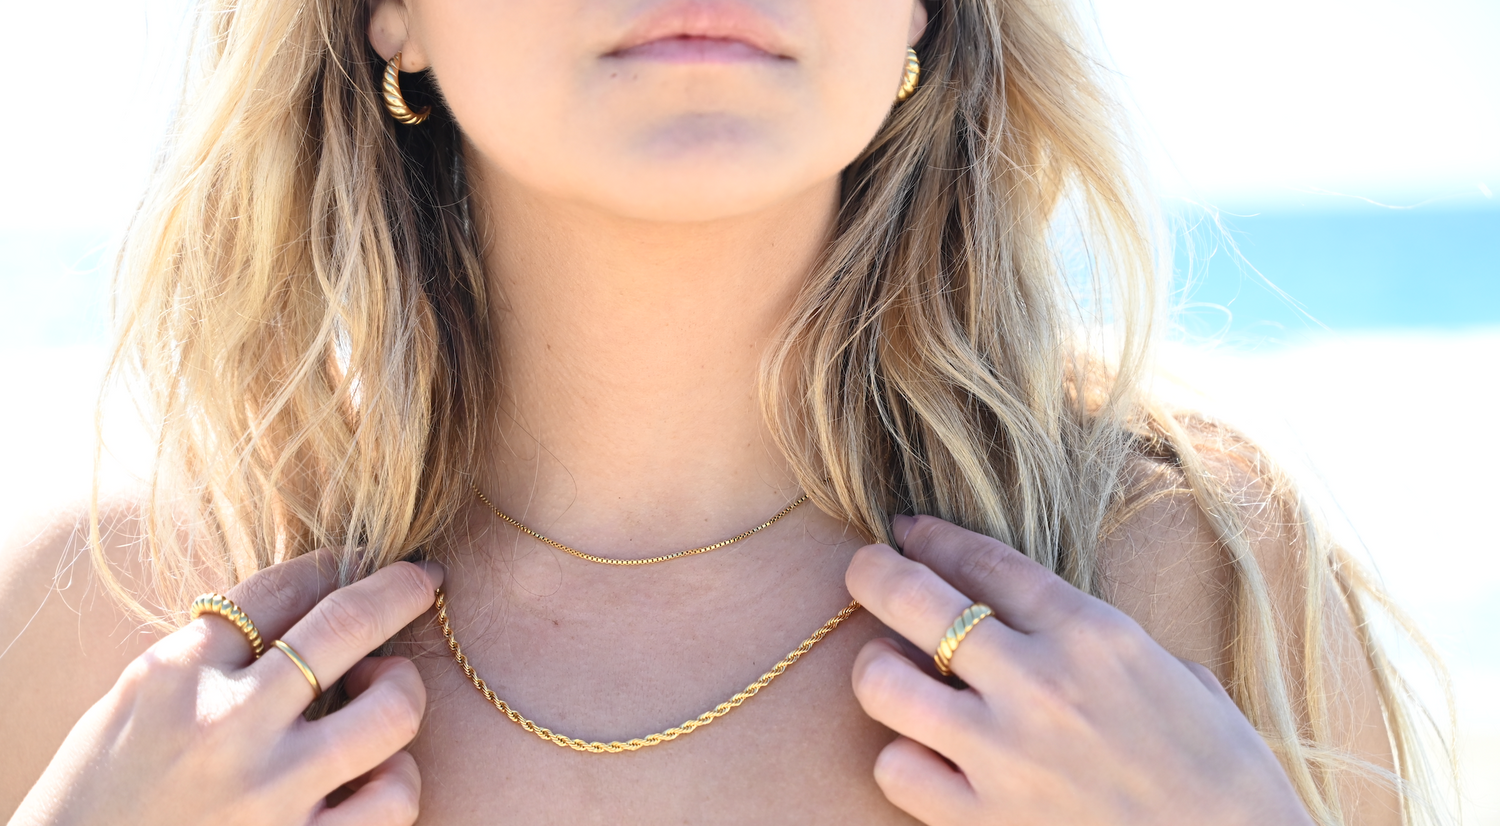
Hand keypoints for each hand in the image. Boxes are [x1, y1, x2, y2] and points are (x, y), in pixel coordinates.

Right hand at [10, 551, 441, 825]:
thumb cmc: (104, 796)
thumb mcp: (134, 704)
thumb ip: (212, 656)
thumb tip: (308, 603)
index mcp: (174, 676)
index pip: (278, 590)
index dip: (334, 564)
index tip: (364, 557)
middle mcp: (224, 728)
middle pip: (346, 626)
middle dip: (402, 590)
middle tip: (425, 579)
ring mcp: (269, 795)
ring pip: (393, 712)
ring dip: (401, 694)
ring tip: (380, 699)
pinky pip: (395, 799)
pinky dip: (397, 780)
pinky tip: (375, 775)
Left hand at [845, 515, 1314, 825]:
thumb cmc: (1225, 779)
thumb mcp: (1179, 679)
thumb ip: (1101, 644)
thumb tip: (1052, 625)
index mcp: (1094, 635)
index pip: (984, 561)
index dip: (933, 537)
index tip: (906, 529)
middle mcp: (1039, 683)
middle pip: (912, 598)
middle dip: (873, 572)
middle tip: (865, 570)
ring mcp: (1004, 754)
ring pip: (882, 682)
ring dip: (877, 669)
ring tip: (890, 674)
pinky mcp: (983, 821)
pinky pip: (896, 769)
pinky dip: (901, 758)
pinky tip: (923, 756)